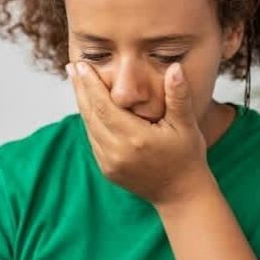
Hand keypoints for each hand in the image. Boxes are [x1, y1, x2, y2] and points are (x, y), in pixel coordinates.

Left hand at [67, 61, 210, 205]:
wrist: (181, 194)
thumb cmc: (187, 157)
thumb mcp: (187, 125)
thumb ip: (178, 96)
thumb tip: (175, 68)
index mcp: (136, 139)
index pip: (104, 106)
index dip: (90, 84)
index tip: (81, 65)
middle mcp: (117, 152)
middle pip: (91, 114)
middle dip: (80, 89)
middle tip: (72, 66)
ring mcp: (109, 163)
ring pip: (89, 127)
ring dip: (82, 104)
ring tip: (77, 82)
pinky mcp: (106, 169)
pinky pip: (93, 140)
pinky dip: (89, 121)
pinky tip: (88, 106)